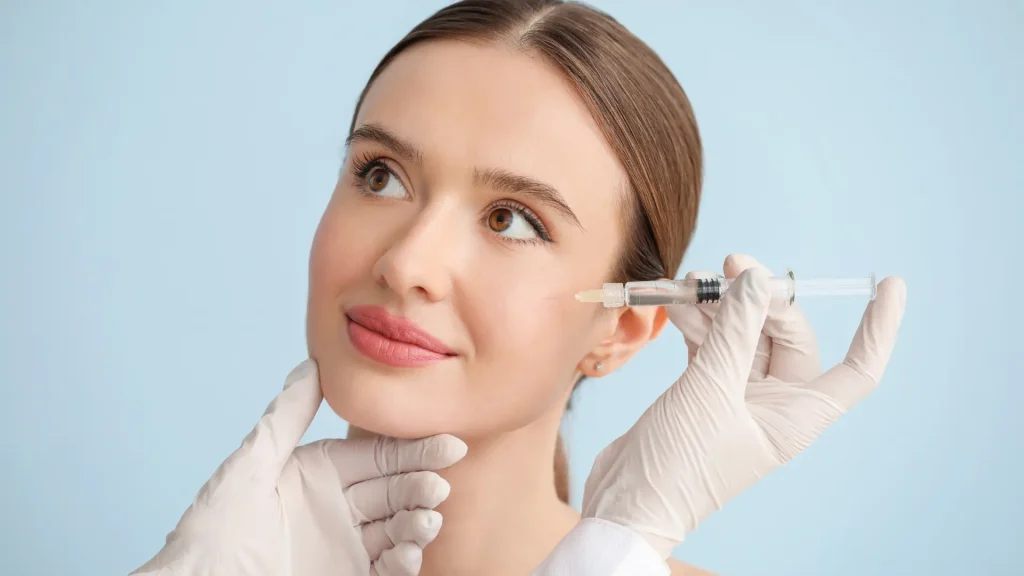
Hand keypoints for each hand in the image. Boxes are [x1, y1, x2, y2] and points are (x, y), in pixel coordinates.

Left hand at [132, 359, 466, 575]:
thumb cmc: (213, 530)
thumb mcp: (250, 466)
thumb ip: (287, 416)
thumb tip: (314, 363)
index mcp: (319, 473)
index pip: (377, 456)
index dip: (413, 450)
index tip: (448, 442)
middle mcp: (337, 507)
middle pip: (394, 491)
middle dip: (420, 486)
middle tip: (438, 485)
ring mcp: (343, 546)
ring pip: (397, 529)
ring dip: (417, 524)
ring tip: (425, 521)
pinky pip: (386, 569)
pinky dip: (403, 562)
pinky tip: (409, 554)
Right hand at [581, 254, 906, 556]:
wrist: (627, 502)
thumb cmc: (679, 465)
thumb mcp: (710, 391)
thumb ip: (735, 331)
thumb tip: (757, 279)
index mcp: (797, 416)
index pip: (858, 370)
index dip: (878, 329)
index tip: (890, 286)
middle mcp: (775, 404)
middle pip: (788, 335)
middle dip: (762, 298)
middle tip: (731, 267)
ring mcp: (738, 395)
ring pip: (744, 334)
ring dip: (720, 305)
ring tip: (692, 282)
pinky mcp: (704, 389)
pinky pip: (712, 342)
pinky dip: (697, 322)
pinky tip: (676, 302)